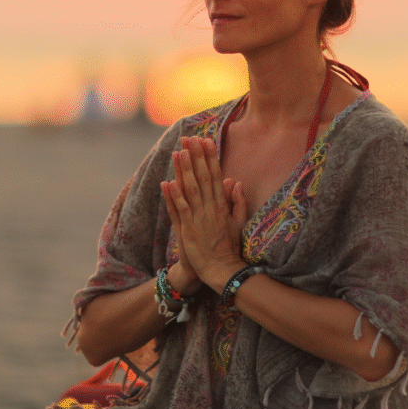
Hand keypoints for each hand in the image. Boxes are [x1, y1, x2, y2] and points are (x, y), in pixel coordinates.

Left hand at [162, 136, 247, 291]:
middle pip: (203, 178)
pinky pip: (181, 210)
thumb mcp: (238, 223)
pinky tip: (169, 182)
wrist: (223, 270)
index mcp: (222, 205)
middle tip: (190, 138)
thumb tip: (236, 182)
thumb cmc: (229, 248)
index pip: (216, 176)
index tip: (206, 141)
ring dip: (184, 170)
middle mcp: (211, 209)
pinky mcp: (189, 230)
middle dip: (196, 157)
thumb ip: (237, 202)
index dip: (210, 157)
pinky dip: (175, 196)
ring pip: (191, 190)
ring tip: (179, 152)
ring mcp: (199, 219)